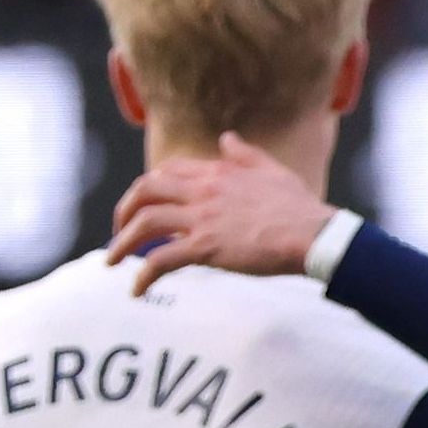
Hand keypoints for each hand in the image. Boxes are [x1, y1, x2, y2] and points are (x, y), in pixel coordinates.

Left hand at [107, 133, 336, 293]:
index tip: (145, 205)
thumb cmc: (300, 208)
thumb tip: (227, 138)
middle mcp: (203, 191)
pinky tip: (137, 290)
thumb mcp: (273, 170)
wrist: (314, 235)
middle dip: (124, 210)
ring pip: (144, 223)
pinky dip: (143, 276)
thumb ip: (246, 154)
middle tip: (119, 229)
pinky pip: (161, 260)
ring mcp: (202, 219)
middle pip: (145, 191)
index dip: (149, 188)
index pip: (168, 171)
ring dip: (122, 242)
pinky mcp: (205, 248)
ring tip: (113, 261)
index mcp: (217, 172)